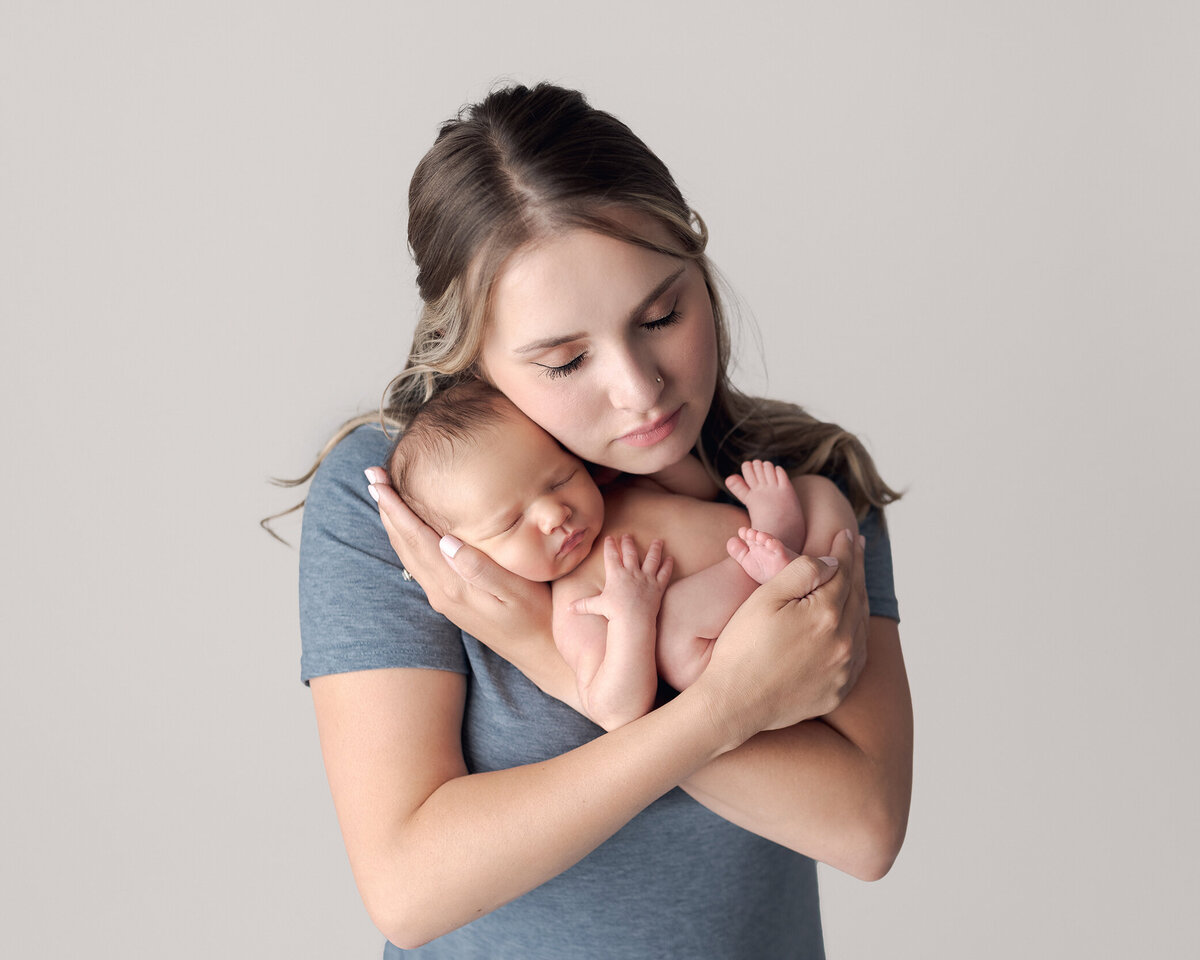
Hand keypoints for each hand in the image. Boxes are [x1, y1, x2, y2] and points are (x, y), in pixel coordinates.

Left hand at [364, 468, 575, 703]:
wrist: (540, 654)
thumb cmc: (538, 616)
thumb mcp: (516, 591)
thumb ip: (480, 568)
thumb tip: (446, 541)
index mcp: (453, 583)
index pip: (415, 536)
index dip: (395, 506)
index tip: (377, 479)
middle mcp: (440, 591)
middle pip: (404, 542)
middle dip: (387, 508)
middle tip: (372, 476)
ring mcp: (443, 597)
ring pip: (408, 553)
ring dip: (393, 523)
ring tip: (383, 496)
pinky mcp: (450, 600)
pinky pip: (418, 563)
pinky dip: (407, 539)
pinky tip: (409, 529)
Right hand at [568, 535, 673, 621]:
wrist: (633, 620)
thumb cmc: (614, 613)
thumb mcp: (596, 607)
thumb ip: (583, 605)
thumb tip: (567, 609)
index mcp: (616, 574)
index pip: (612, 556)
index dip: (610, 546)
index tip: (610, 537)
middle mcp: (631, 572)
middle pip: (630, 553)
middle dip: (628, 543)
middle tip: (628, 535)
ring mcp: (646, 578)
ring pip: (652, 559)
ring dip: (655, 549)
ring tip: (658, 541)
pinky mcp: (657, 586)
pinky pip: (664, 573)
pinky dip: (668, 565)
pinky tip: (670, 558)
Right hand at [695, 528, 869, 746]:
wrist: (733, 704)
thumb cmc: (742, 648)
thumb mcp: (765, 599)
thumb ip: (801, 572)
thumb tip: (832, 562)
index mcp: (826, 615)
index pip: (843, 571)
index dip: (845, 549)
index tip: (846, 532)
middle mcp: (844, 642)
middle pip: (857, 594)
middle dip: (856, 567)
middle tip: (858, 545)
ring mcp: (844, 669)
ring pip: (861, 624)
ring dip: (860, 597)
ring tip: (856, 579)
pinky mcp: (839, 690)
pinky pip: (859, 654)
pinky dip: (858, 632)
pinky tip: (854, 624)